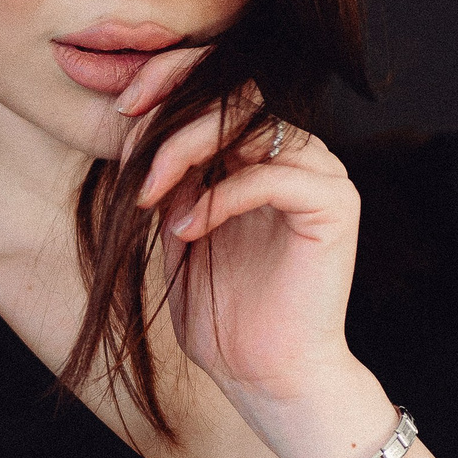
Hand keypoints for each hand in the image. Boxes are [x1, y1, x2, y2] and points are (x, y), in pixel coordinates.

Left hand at [115, 49, 363, 421]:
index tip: (123, 106)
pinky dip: (219, 196)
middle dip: (172, 112)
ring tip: (151, 196)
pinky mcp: (333, 206)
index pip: (220, 84)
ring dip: (187, 151)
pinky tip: (186, 228)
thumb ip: (166, 177)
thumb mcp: (175, 230)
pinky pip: (272, 175)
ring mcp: (319, 175)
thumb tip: (134, 126)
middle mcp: (295, 155)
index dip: (172, 79)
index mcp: (259, 154)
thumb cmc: (223, 316)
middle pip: (236, 91)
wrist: (266, 378)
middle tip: (131, 154)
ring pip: (253, 123)